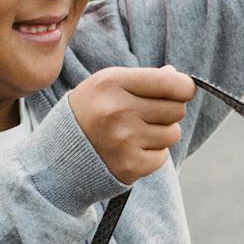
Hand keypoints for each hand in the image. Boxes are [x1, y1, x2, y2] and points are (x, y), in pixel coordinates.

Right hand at [70, 65, 196, 183]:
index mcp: (111, 83)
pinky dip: (152, 155)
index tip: (182, 90)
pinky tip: (131, 150)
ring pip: (172, 134)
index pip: (170, 83)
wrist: (58, 155)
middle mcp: (117, 111)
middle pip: (176, 109)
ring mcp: (123, 141)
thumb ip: (143, 79)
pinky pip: (162, 157)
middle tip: (149, 114)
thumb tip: (179, 78)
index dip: (184, 87)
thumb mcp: (106, 85)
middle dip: (169, 111)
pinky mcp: (129, 166)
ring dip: (161, 134)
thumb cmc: (90, 112)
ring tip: (136, 133)